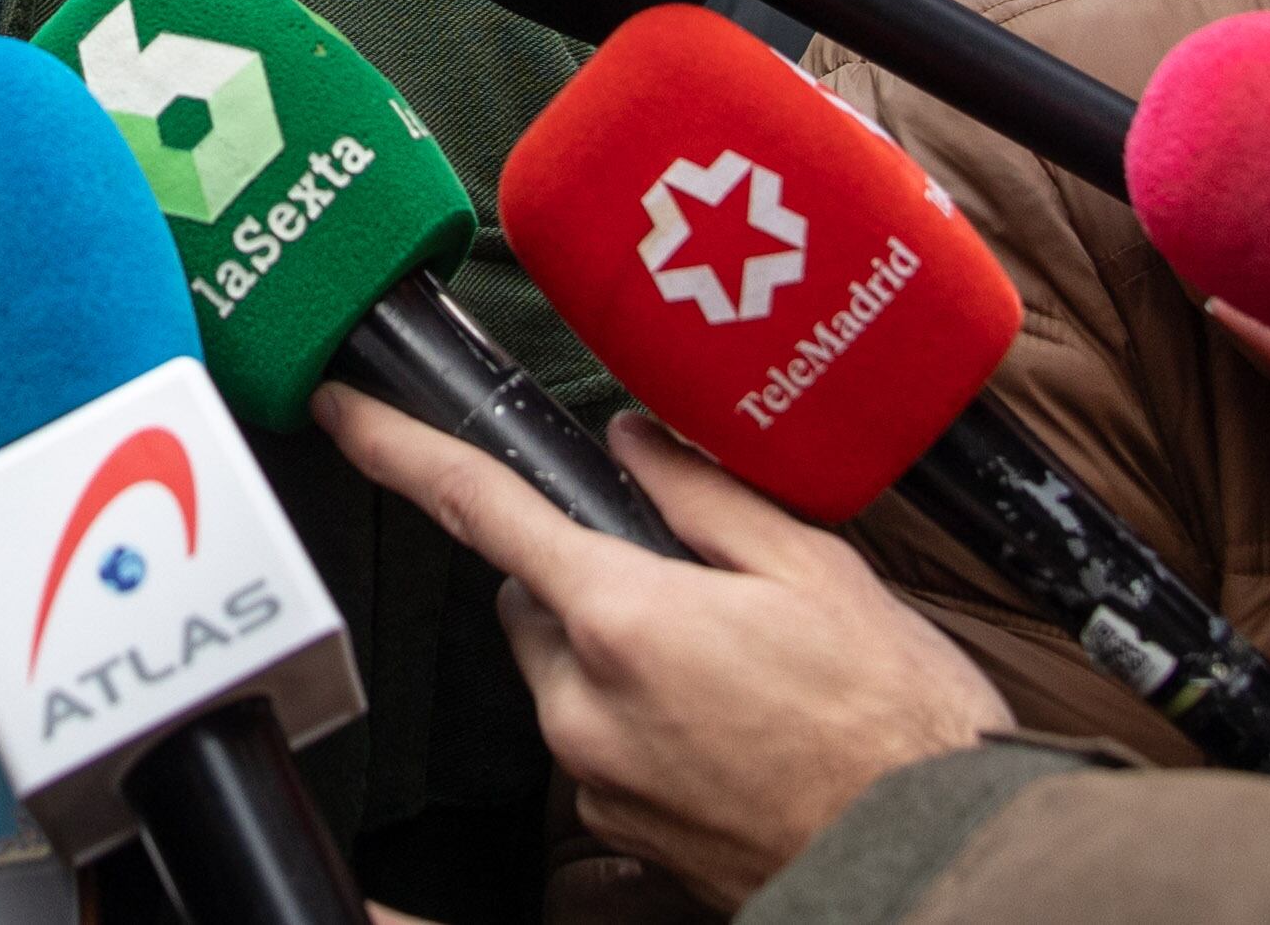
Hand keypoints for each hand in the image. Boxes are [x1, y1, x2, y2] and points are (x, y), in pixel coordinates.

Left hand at [317, 385, 1004, 907]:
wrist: (928, 859)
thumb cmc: (891, 721)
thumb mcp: (814, 570)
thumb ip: (702, 494)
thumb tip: (631, 444)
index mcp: (621, 618)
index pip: (478, 508)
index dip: (397, 450)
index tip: (341, 410)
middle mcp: (584, 704)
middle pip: (532, 599)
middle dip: (586, 576)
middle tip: (697, 590)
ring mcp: (595, 779)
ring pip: (563, 674)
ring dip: (615, 653)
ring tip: (736, 672)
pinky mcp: (617, 833)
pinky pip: (598, 744)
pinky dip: (641, 722)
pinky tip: (731, 729)